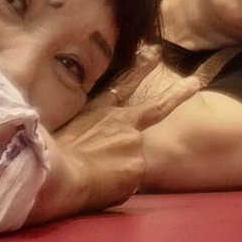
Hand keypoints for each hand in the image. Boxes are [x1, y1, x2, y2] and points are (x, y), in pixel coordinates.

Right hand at [28, 50, 200, 222]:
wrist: (56, 174)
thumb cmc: (47, 153)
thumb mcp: (60, 130)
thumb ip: (78, 130)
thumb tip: (78, 142)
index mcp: (98, 111)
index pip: (123, 84)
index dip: (140, 68)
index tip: (155, 51)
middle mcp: (123, 124)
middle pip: (156, 107)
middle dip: (177, 93)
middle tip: (194, 82)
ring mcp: (134, 144)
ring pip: (131, 163)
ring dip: (114, 174)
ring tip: (89, 179)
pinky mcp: (138, 166)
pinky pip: (127, 184)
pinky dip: (114, 190)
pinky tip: (96, 189)